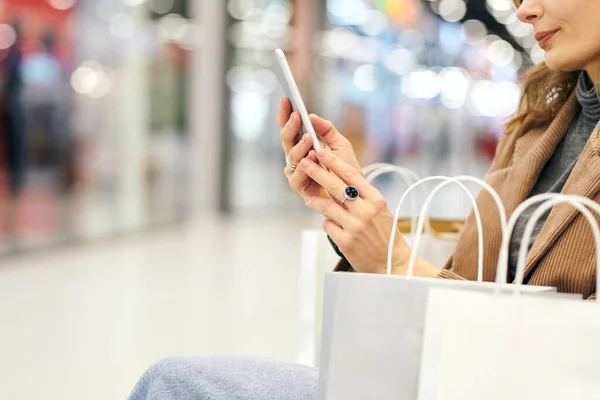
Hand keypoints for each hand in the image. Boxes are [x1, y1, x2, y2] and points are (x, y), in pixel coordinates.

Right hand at [278, 97, 361, 198]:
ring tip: (308, 137)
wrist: (353, 194)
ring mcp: (295, 172)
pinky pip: (297, 175)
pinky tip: (311, 157)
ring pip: (290, 156)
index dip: (285, 113)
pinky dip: (304, 166)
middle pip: (286, 139)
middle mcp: (295, 157)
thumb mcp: (340, 144)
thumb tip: (311, 116)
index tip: (287, 99)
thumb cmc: (345, 170)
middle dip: (290, 126)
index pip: (290, 127)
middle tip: (296, 116)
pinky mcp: (299, 186)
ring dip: (299, 146)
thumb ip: (327, 130)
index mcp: (302, 145)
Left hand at [299, 148, 438, 276]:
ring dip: (315, 201)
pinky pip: (327, 225)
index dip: (334, 161)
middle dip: (317, 172)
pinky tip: (331, 225)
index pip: (351, 175)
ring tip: (308, 199)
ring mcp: (355, 226)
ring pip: (327, 206)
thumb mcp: (380, 210)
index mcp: (375, 199)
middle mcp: (365, 210)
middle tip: (304, 163)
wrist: (391, 263)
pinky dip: (327, 223)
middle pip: (336, 186)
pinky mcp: (346, 241)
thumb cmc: (385, 234)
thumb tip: (340, 179)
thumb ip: (362, 196)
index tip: (321, 150)